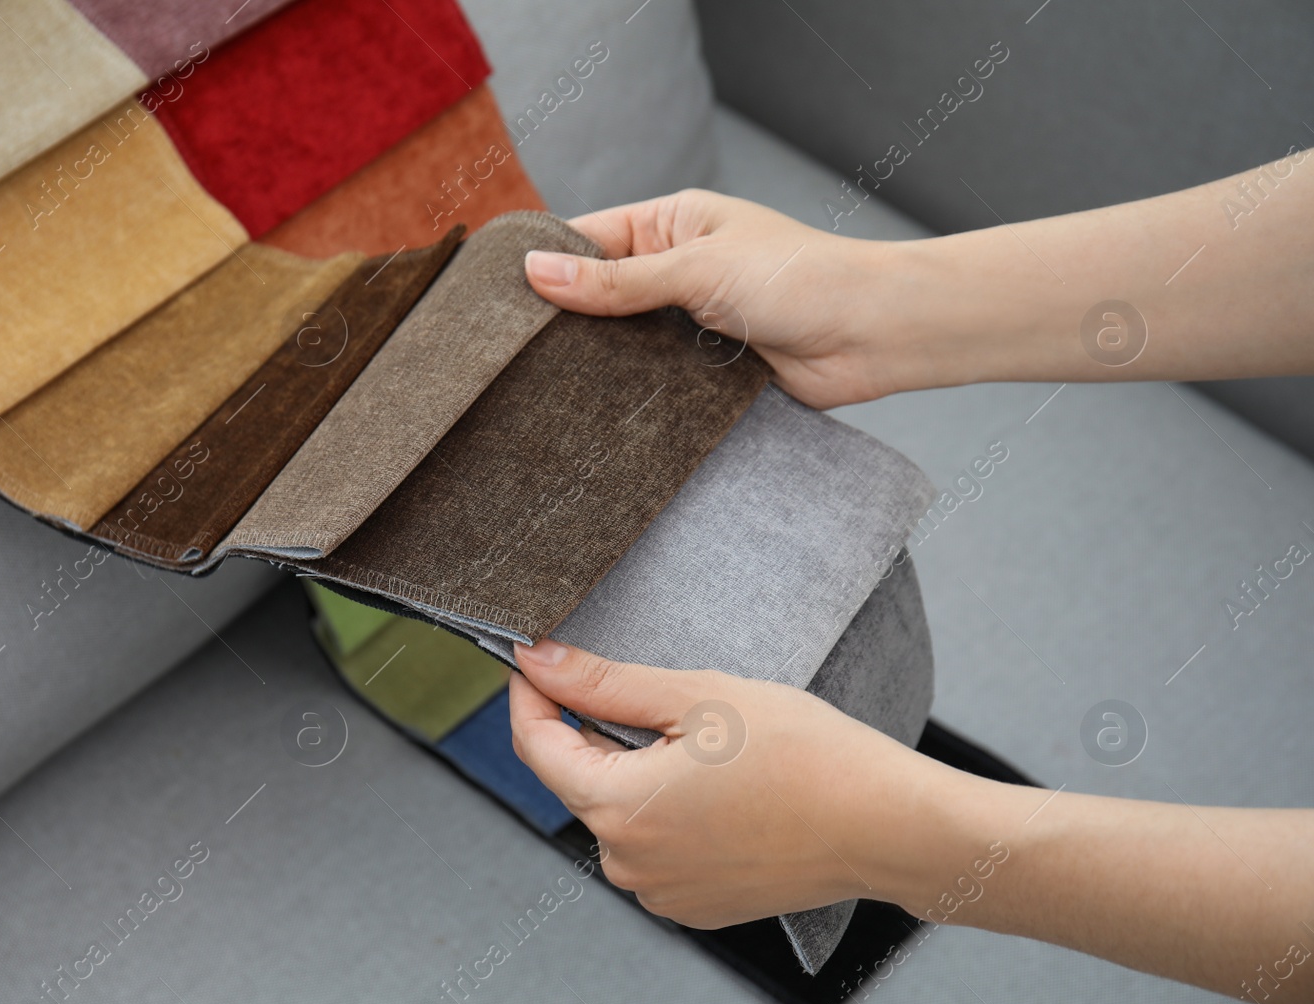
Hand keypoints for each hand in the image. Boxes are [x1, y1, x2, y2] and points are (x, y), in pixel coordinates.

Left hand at [508, 639, 957, 927]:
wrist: (884, 825)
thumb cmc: (804, 756)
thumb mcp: (696, 698)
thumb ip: (603, 682)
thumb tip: (536, 660)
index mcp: (619, 810)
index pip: (535, 744)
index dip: (531, 692)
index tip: (541, 656)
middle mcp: (627, 864)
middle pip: (578, 778)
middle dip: (598, 730)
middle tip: (659, 694)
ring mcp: (660, 893)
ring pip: (618, 812)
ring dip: (637, 771)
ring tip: (707, 745)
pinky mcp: (693, 906)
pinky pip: (654, 846)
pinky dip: (668, 810)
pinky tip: (721, 787)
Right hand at [526, 170, 1313, 398]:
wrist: (876, 336)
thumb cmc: (803, 278)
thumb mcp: (697, 268)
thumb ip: (617, 281)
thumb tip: (536, 272)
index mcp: (672, 223)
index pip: (588, 238)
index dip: (543, 265)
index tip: (492, 300)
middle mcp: (677, 270)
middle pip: (598, 295)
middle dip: (562, 323)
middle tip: (505, 358)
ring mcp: (689, 323)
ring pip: (622, 344)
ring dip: (595, 365)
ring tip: (537, 391)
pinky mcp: (704, 372)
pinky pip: (652, 382)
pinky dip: (628, 396)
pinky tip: (591, 416)